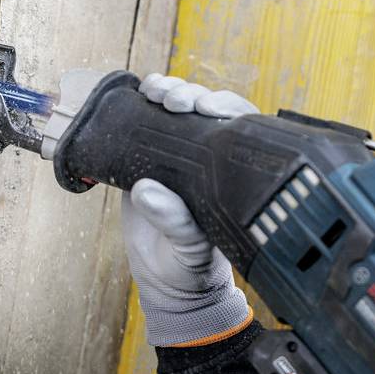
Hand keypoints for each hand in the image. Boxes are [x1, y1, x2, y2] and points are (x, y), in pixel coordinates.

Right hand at [122, 73, 258, 346]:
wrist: (166, 282)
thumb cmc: (190, 267)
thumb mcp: (188, 249)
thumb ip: (175, 223)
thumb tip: (147, 190)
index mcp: (227, 173)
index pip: (235, 126)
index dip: (224, 107)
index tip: (206, 108)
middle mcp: (205, 158)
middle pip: (204, 108)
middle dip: (191, 94)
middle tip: (177, 101)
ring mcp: (175, 156)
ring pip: (176, 110)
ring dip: (168, 91)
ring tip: (156, 91)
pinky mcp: (146, 161)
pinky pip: (145, 125)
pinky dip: (142, 105)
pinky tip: (139, 92)